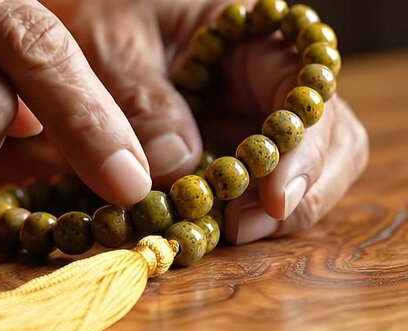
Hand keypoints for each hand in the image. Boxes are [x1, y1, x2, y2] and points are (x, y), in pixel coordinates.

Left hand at [45, 0, 368, 243]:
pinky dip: (242, 212)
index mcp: (250, 36)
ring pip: (302, 168)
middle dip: (301, 190)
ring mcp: (250, 116)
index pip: (307, 90)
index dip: (305, 149)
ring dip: (275, 209)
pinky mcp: (226, 147)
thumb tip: (178, 167)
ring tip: (225, 231)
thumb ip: (141, 99)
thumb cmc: (97, 11)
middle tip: (243, 227)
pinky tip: (209, 224)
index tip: (273, 199)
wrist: (77, 16)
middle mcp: (265, 79)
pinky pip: (254, 187)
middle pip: (330, 137)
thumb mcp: (109, 42)